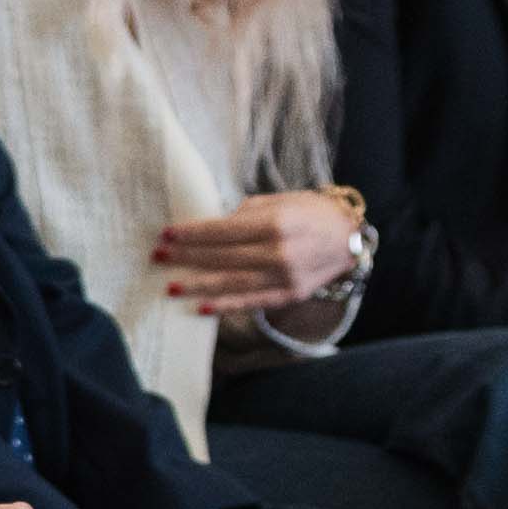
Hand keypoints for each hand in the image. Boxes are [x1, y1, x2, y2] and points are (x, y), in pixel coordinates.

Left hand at [153, 187, 361, 312]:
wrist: (350, 238)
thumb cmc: (310, 212)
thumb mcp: (280, 201)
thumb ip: (245, 214)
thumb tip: (210, 227)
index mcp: (277, 223)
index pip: (223, 231)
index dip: (192, 234)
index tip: (165, 235)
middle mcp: (280, 253)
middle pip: (223, 257)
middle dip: (187, 257)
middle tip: (157, 257)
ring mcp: (285, 277)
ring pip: (233, 283)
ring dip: (198, 285)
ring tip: (170, 286)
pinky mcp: (289, 294)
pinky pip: (251, 302)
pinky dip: (225, 305)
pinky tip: (200, 307)